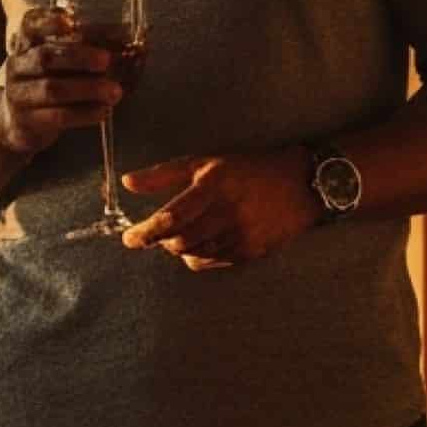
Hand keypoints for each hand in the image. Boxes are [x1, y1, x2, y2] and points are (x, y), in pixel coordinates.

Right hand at [0, 6, 126, 160]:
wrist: (16, 124)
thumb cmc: (45, 85)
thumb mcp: (54, 64)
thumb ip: (79, 52)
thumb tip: (122, 45)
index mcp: (25, 46)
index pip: (29, 26)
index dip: (47, 20)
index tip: (69, 19)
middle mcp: (17, 67)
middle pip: (45, 57)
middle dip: (79, 57)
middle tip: (107, 60)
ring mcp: (18, 95)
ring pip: (52, 89)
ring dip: (88, 89)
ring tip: (115, 92)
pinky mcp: (27, 121)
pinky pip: (57, 116)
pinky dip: (84, 114)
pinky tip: (104, 111)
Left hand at [118, 148, 319, 269]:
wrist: (300, 184)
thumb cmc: (245, 170)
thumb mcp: (204, 164)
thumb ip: (163, 175)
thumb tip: (126, 182)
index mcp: (214, 185)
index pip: (172, 217)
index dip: (146, 231)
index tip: (129, 239)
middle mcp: (228, 212)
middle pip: (181, 240)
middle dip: (162, 241)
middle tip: (156, 234)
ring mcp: (242, 235)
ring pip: (194, 254)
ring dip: (179, 248)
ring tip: (181, 233)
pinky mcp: (251, 252)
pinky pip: (211, 262)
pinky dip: (197, 256)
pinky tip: (202, 242)